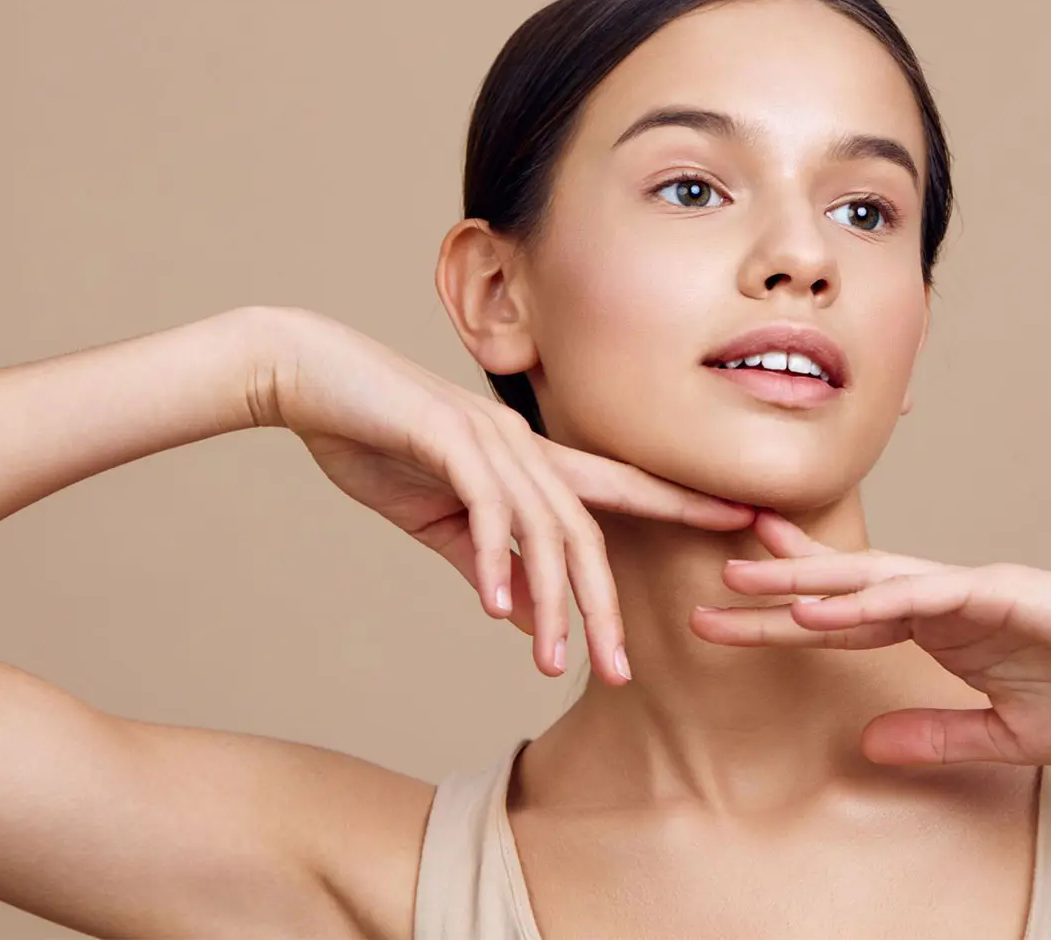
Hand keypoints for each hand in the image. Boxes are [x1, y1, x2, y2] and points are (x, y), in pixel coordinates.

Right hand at [267, 309, 755, 683]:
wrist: (308, 379)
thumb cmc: (376, 443)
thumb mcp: (438, 520)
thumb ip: (486, 565)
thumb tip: (528, 620)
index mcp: (528, 459)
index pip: (620, 489)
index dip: (684, 504)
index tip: (741, 527)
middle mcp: (522, 445)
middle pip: (588, 531)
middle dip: (607, 605)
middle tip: (620, 671)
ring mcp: (488, 437)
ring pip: (543, 526)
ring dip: (552, 599)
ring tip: (554, 661)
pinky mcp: (445, 435)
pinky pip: (485, 503)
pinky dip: (492, 555)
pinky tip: (493, 603)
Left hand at [691, 510, 1050, 765]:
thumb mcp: (1004, 736)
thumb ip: (935, 735)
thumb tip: (867, 745)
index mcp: (938, 629)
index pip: (845, 620)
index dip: (788, 617)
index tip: (734, 611)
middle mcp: (940, 601)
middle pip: (839, 592)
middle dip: (775, 591)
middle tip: (711, 586)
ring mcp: (964, 590)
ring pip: (867, 579)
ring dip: (803, 580)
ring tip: (741, 579)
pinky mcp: (997, 592)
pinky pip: (920, 594)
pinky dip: (869, 598)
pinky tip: (822, 604)